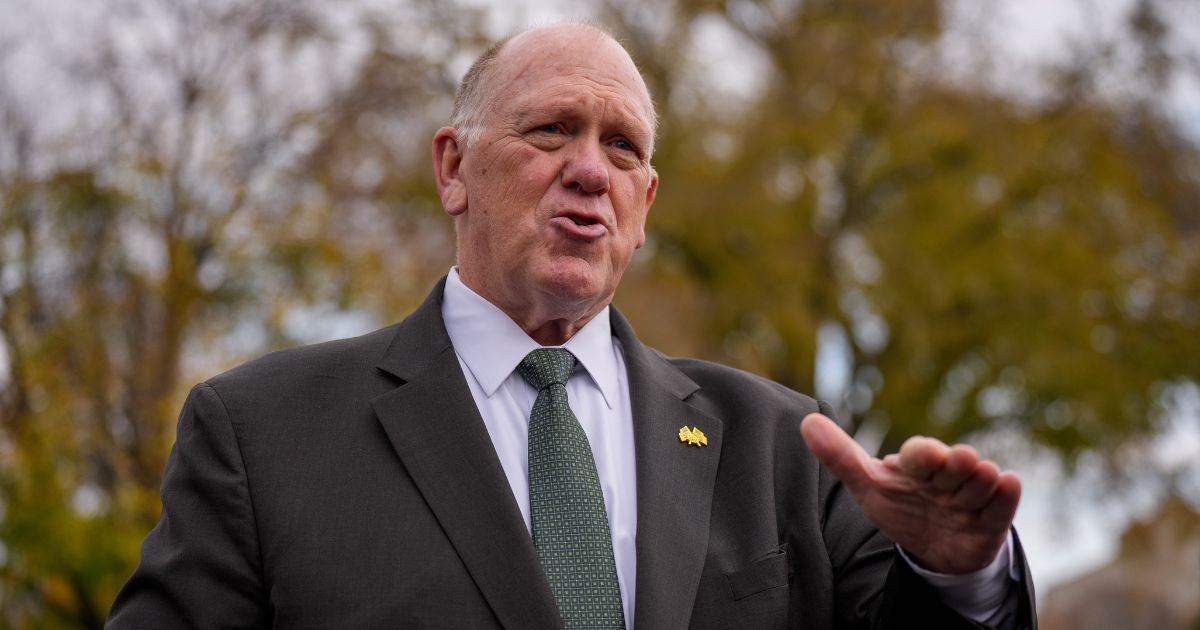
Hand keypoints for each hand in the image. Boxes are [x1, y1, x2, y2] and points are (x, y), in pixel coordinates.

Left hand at [800, 413, 1020, 574]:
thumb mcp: (868, 485)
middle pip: (954, 467)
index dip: (923, 455)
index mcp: (916, 466)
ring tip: (984, 474)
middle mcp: (946, 477)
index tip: (927, 454)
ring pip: (978, 486)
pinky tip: (1010, 482)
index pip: (919, 455)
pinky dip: (1005, 498)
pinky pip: (1001, 510)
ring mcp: (970, 499)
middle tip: (961, 460)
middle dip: (956, 464)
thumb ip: (840, 457)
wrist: (932, 548)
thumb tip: (806, 422)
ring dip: (979, 481)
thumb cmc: (900, 506)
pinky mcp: (989, 524)